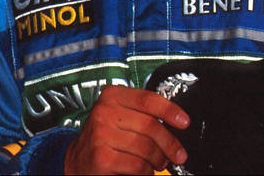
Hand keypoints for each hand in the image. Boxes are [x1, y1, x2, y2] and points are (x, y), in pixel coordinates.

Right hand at [64, 85, 188, 174]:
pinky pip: (139, 165)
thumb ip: (142, 113)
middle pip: (151, 126)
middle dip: (170, 144)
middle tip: (177, 154)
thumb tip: (177, 121)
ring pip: (147, 148)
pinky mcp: (103, 158)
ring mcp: (101, 135)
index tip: (184, 122)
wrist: (80, 159)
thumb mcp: (120, 116)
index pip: (146, 99)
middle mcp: (103, 112)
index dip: (169, 110)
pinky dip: (146, 171)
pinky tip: (141, 170)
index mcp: (111, 96)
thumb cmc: (106, 138)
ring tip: (156, 162)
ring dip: (158, 160)